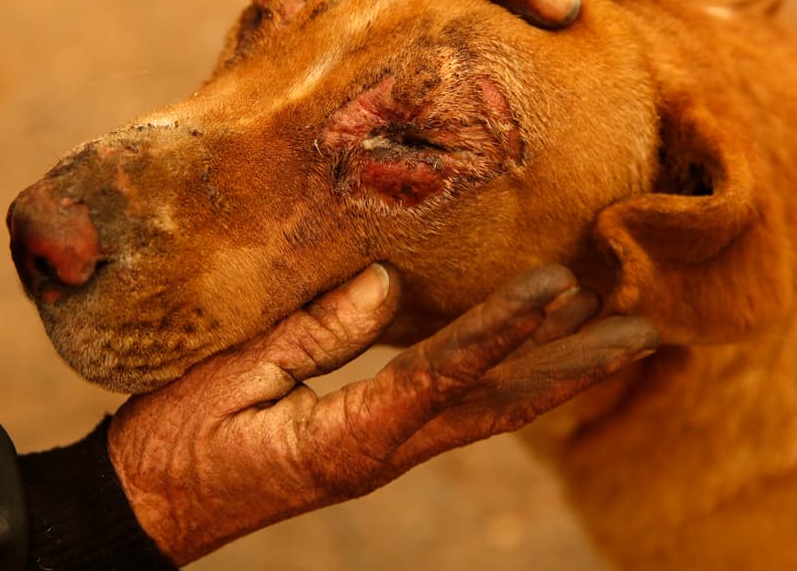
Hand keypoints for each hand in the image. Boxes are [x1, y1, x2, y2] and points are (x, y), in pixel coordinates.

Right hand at [108, 263, 657, 564]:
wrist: (144, 510)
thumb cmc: (172, 445)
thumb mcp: (231, 380)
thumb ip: (311, 333)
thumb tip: (389, 286)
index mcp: (348, 437)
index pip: (441, 374)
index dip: (501, 329)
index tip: (561, 286)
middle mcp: (385, 449)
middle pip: (500, 406)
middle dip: (576, 367)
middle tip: (651, 330)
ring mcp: (386, 450)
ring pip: (491, 408)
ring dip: (560, 371)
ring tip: (623, 334)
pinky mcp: (375, 442)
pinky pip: (457, 405)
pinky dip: (507, 374)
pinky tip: (537, 350)